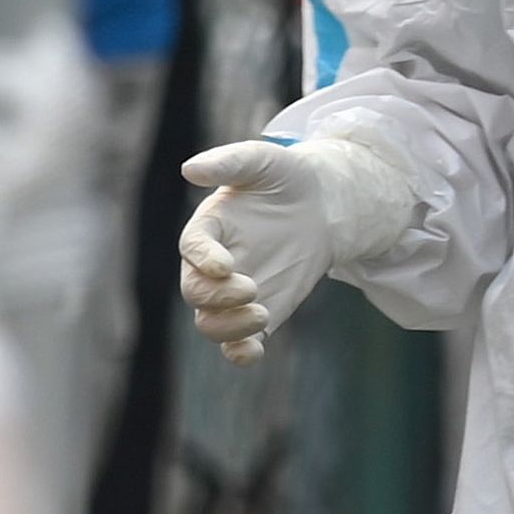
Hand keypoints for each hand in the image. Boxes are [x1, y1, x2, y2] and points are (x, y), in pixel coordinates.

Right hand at [177, 134, 419, 364]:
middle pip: (196, 292)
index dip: (204, 259)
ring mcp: (234, 293)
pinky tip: (254, 352)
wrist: (323, 205)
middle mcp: (213, 266)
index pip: (193, 248)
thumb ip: (228, 162)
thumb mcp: (263, 160)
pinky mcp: (261, 311)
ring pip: (211, 323)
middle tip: (252, 289)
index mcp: (208, 229)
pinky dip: (241, 353)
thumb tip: (190, 168)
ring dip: (228, 328)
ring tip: (261, 315)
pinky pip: (240, 343)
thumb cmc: (286, 178)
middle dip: (217, 297)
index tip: (225, 265)